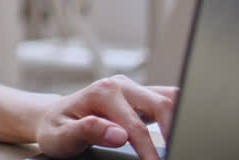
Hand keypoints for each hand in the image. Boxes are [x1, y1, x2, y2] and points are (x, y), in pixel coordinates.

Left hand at [33, 76, 175, 159]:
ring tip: (187, 141)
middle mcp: (120, 85)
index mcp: (103, 92)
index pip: (135, 127)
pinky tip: (184, 128)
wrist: (51, 118)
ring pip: (169, 97)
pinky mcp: (140, 95)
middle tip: (181, 153)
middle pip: (160, 105)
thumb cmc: (56, 128)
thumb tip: (117, 134)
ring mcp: (132, 88)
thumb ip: (88, 132)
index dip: (149, 151)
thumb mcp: (62, 135)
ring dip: (181, 118)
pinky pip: (167, 99)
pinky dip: (180, 112)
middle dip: (174, 131)